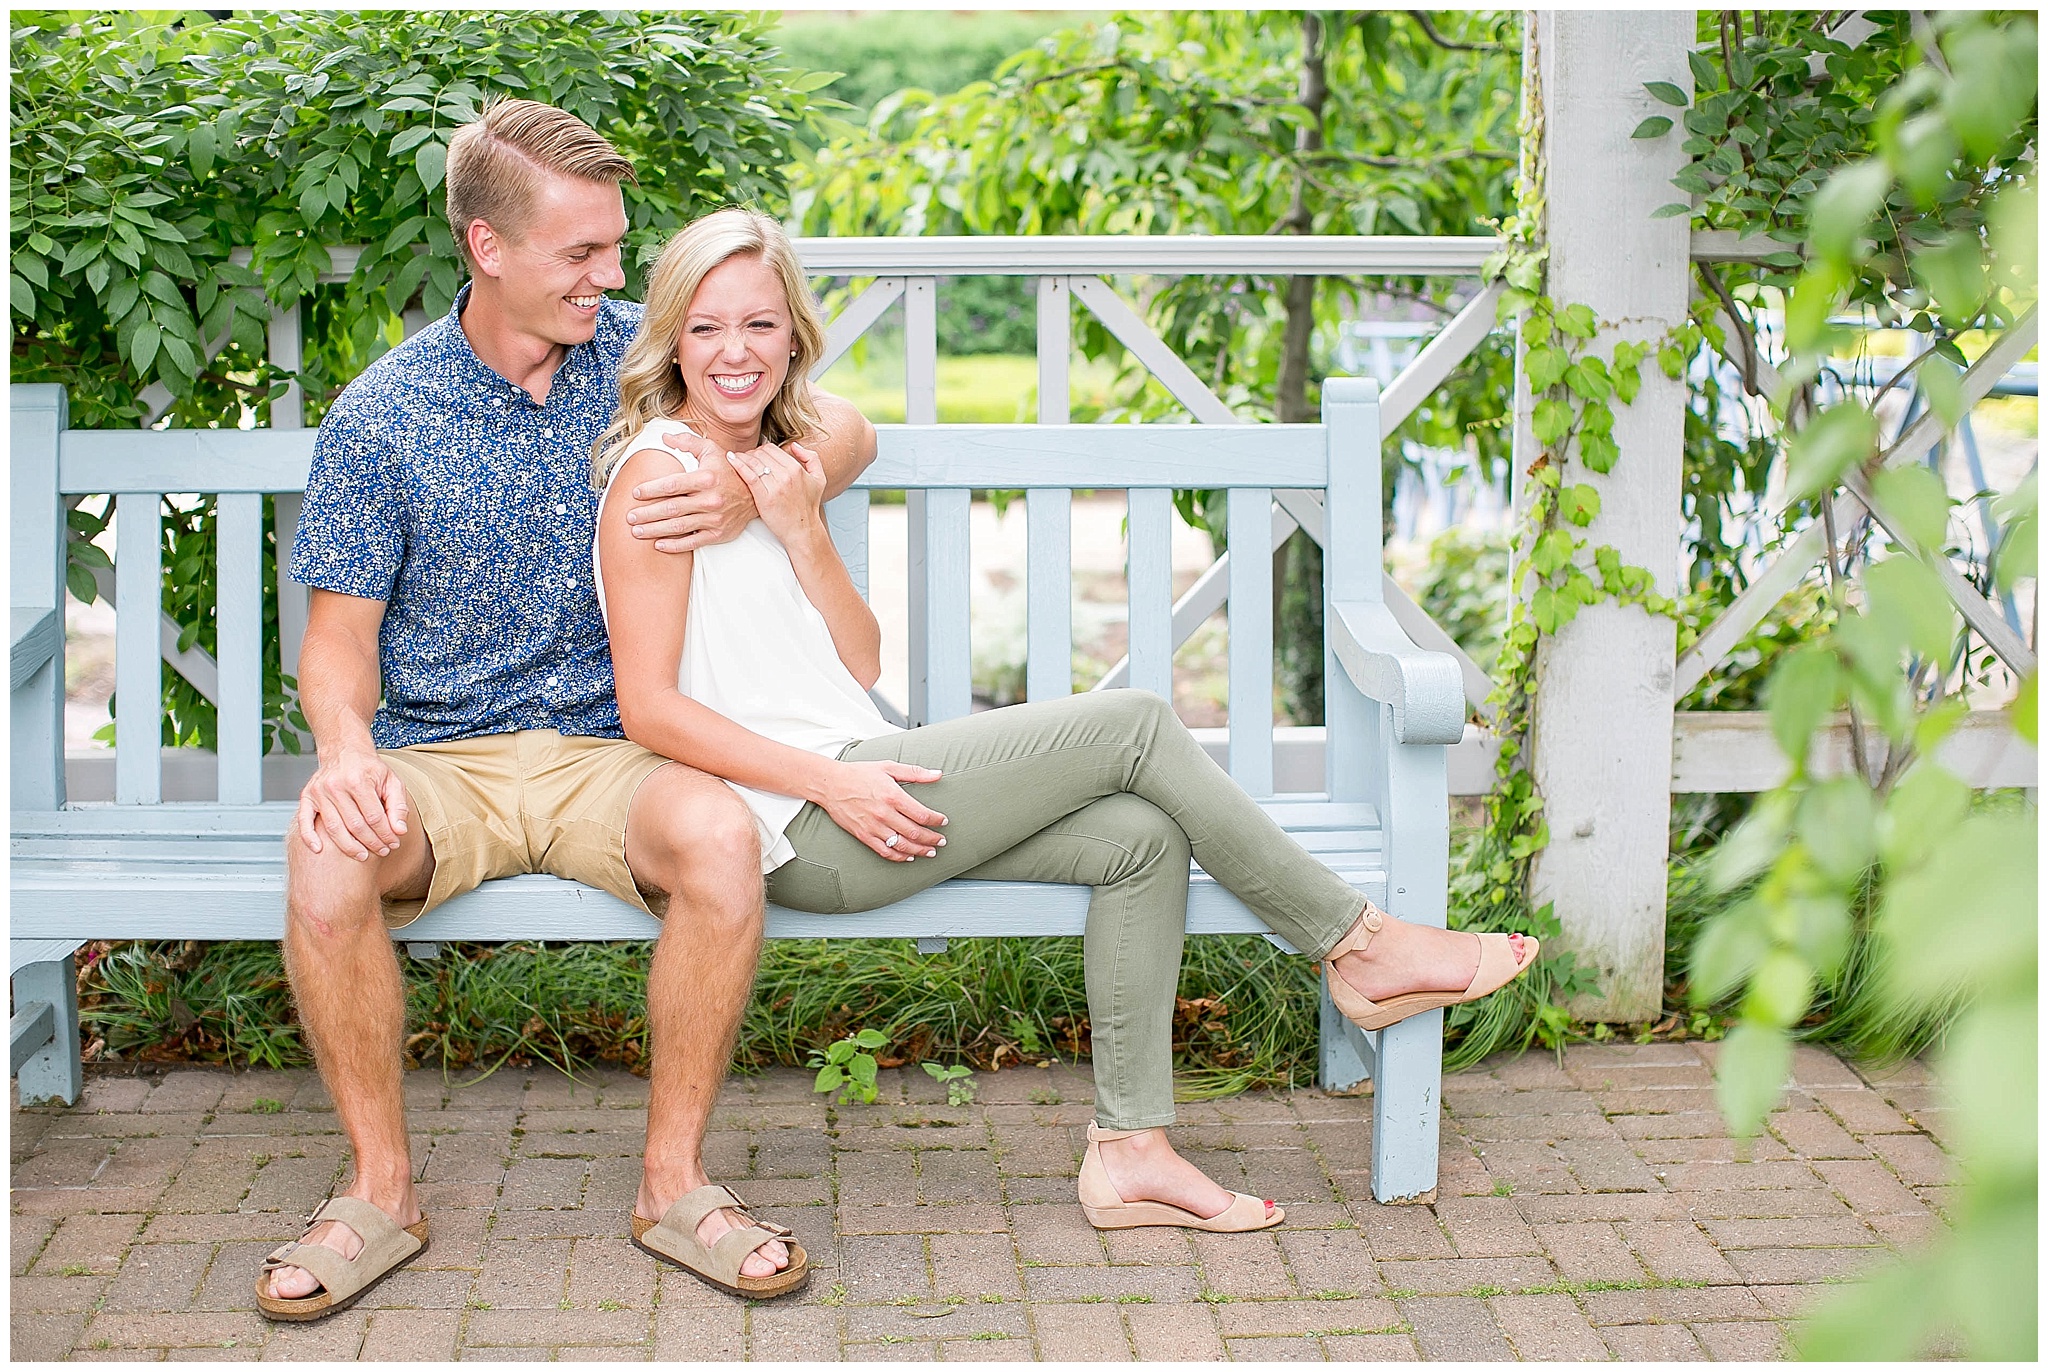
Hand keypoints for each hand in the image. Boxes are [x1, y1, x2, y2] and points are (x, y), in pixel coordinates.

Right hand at [296, 745, 409, 861]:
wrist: (344, 751)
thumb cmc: (369, 768)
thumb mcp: (391, 781)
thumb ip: (398, 806)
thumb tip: (399, 831)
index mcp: (358, 780)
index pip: (374, 817)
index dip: (386, 834)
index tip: (394, 844)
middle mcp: (335, 785)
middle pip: (355, 825)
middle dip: (371, 843)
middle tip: (382, 851)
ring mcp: (318, 792)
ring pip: (334, 828)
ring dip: (349, 846)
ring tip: (363, 855)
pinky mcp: (307, 796)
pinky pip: (304, 820)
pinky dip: (309, 837)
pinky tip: (319, 850)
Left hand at [626, 428, 754, 551]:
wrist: (756, 494)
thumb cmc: (729, 470)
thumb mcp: (712, 450)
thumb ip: (687, 442)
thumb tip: (664, 437)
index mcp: (706, 478)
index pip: (672, 485)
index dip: (651, 489)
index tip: (635, 493)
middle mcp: (710, 499)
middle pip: (671, 508)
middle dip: (647, 514)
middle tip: (630, 517)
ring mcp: (714, 519)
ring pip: (678, 527)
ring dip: (654, 530)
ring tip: (636, 532)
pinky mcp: (719, 533)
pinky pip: (693, 542)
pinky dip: (675, 546)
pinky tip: (658, 545)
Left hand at [726, 440, 827, 549]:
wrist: (803, 530)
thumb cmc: (809, 506)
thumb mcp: (819, 479)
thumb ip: (811, 457)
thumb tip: (794, 445)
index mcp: (797, 469)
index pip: (772, 449)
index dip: (761, 449)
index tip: (756, 455)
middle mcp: (786, 475)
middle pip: (761, 454)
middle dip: (751, 453)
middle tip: (745, 458)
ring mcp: (775, 486)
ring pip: (753, 462)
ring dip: (742, 457)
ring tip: (735, 457)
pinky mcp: (764, 498)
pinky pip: (749, 475)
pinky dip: (738, 464)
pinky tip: (730, 459)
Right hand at [815, 760, 947, 861]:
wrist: (830, 784)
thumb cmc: (858, 774)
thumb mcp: (888, 767)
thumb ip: (915, 772)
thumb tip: (938, 773)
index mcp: (893, 796)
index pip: (922, 814)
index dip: (936, 820)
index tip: (943, 821)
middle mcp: (884, 814)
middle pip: (915, 832)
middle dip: (932, 839)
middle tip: (942, 841)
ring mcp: (873, 827)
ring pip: (902, 845)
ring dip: (920, 850)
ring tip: (931, 851)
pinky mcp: (864, 835)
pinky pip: (885, 851)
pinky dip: (899, 856)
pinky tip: (909, 856)